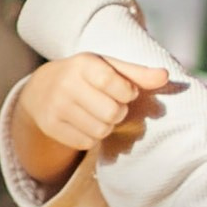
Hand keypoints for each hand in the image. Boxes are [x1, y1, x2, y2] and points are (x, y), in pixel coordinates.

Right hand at [8, 52, 172, 188]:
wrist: (41, 89)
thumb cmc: (85, 76)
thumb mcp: (108, 68)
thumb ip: (138, 74)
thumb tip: (165, 76)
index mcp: (83, 64)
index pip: (115, 84)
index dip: (128, 93)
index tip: (126, 92)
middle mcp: (66, 84)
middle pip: (112, 113)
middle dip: (119, 112)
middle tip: (113, 106)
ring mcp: (56, 107)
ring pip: (100, 130)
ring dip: (107, 126)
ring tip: (99, 114)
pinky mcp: (51, 127)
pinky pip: (86, 142)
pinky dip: (92, 136)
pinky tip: (86, 123)